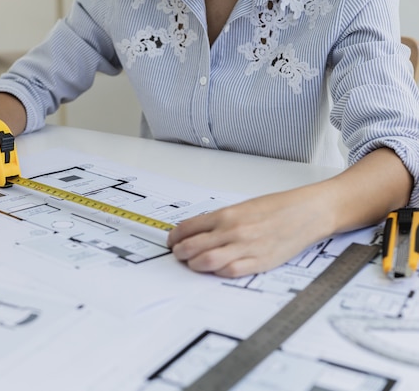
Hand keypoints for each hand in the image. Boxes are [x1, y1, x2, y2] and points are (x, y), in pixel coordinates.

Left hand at [167, 188, 331, 277]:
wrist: (307, 212)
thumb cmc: (278, 208)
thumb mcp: (243, 207)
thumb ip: (220, 220)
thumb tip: (198, 232)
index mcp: (227, 214)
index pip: (188, 227)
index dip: (175, 236)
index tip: (173, 240)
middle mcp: (232, 230)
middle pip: (192, 246)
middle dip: (179, 252)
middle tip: (178, 254)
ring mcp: (245, 247)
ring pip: (206, 261)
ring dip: (193, 264)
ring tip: (192, 263)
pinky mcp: (259, 262)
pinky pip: (229, 272)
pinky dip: (217, 272)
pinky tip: (215, 269)